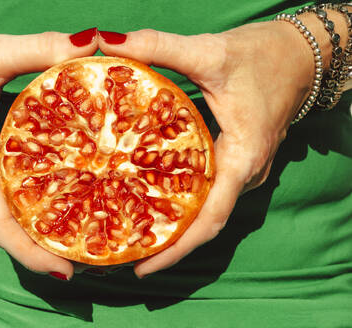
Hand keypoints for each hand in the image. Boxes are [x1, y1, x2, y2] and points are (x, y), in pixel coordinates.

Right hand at [0, 30, 97, 278]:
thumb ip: (38, 49)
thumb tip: (90, 46)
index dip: (28, 252)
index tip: (62, 271)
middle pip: (6, 230)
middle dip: (42, 250)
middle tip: (89, 255)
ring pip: (3, 219)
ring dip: (35, 235)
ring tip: (79, 238)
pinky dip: (25, 212)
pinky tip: (55, 205)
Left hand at [98, 21, 327, 277]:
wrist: (302, 53)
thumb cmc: (264, 56)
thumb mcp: (210, 53)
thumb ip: (158, 47)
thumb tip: (107, 42)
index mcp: (242, 160)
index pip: (210, 219)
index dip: (177, 249)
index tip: (142, 267)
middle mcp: (243, 173)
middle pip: (203, 222)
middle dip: (167, 243)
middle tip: (123, 251)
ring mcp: (240, 169)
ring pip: (205, 208)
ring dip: (173, 224)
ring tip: (131, 233)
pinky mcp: (235, 159)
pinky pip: (207, 191)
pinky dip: (181, 202)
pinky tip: (150, 197)